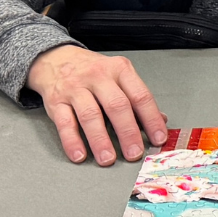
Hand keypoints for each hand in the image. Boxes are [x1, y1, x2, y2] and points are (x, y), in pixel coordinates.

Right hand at [26, 44, 168, 165]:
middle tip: (134, 153)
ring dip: (100, 140)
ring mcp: (75, 88)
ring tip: (108, 159)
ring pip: (91, 115)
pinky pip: (65, 123)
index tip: (158, 139)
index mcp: (119, 70)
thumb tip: (162, 121)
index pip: (140, 95)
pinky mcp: (56, 101)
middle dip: (127, 133)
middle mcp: (98, 77)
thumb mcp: (118, 75)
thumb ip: (137, 97)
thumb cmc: (92, 71)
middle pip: (117, 106)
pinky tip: (80, 155)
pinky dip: (72, 141)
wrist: (56, 58)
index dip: (151, 119)